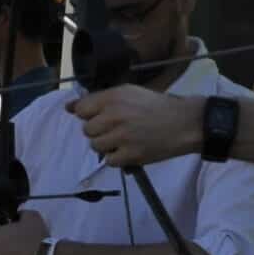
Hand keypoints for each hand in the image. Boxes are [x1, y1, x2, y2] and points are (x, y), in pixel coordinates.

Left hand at [71, 85, 201, 166]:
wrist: (185, 123)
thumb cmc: (156, 106)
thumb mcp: (129, 93)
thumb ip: (99, 99)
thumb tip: (69, 107)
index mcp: (113, 97)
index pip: (81, 109)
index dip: (89, 115)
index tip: (101, 117)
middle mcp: (114, 116)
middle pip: (87, 130)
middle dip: (99, 131)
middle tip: (117, 129)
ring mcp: (122, 136)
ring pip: (96, 146)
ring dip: (107, 145)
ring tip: (123, 140)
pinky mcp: (130, 155)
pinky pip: (109, 161)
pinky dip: (117, 158)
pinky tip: (129, 150)